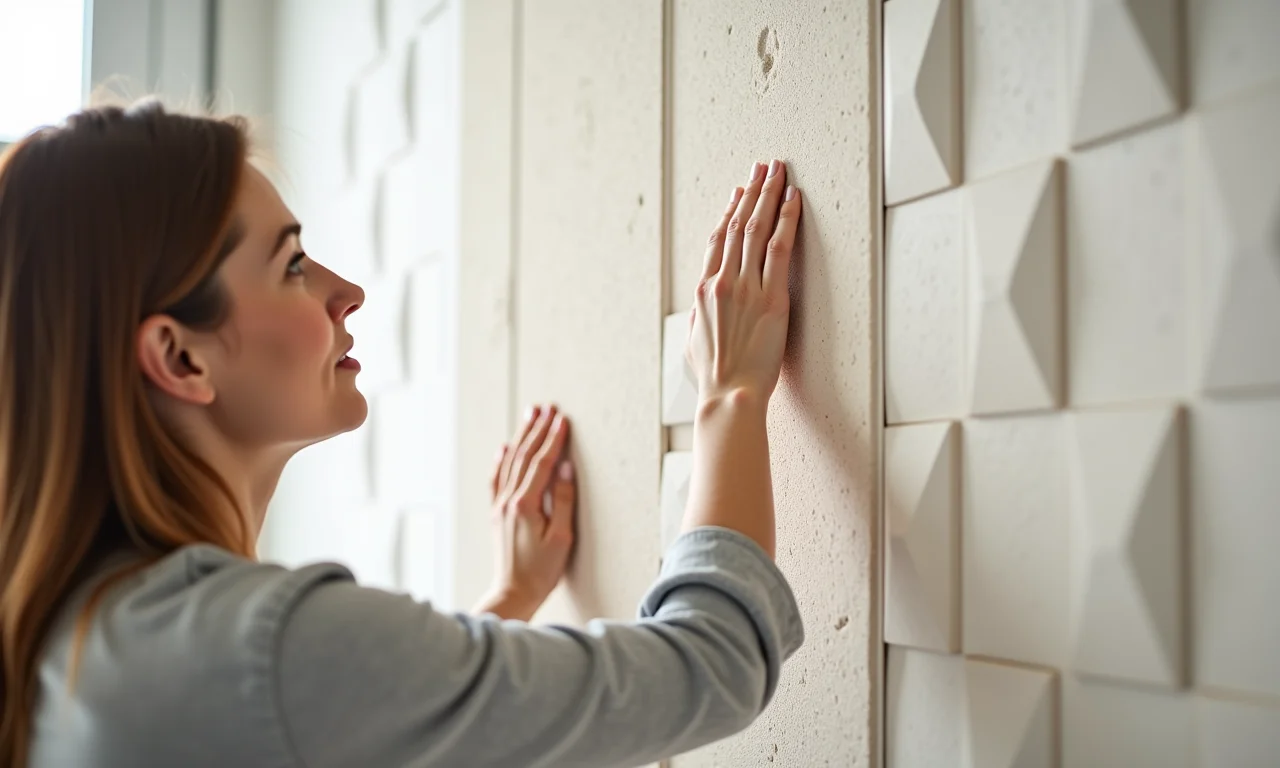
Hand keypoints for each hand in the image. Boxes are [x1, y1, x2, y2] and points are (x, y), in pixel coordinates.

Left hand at [474, 404, 574, 621]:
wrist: (513, 593)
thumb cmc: (541, 572)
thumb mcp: (561, 538)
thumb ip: (563, 500)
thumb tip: (564, 468)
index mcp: (526, 505)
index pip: (542, 462)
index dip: (554, 439)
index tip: (562, 419)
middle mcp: (510, 501)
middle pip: (524, 456)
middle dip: (537, 429)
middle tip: (546, 407)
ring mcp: (500, 507)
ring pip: (510, 463)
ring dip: (521, 437)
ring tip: (529, 416)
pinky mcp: (497, 515)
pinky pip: (497, 480)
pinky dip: (501, 461)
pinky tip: (504, 448)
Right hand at [687, 160, 800, 405]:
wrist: (731, 394)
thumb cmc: (714, 376)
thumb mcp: (692, 342)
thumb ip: (697, 317)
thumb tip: (699, 308)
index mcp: (703, 291)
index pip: (717, 239)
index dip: (730, 211)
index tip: (740, 192)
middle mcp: (723, 282)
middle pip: (738, 224)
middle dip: (752, 191)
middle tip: (762, 166)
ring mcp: (747, 288)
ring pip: (757, 228)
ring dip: (769, 194)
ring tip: (779, 171)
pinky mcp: (772, 298)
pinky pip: (780, 248)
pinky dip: (786, 219)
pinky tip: (794, 199)